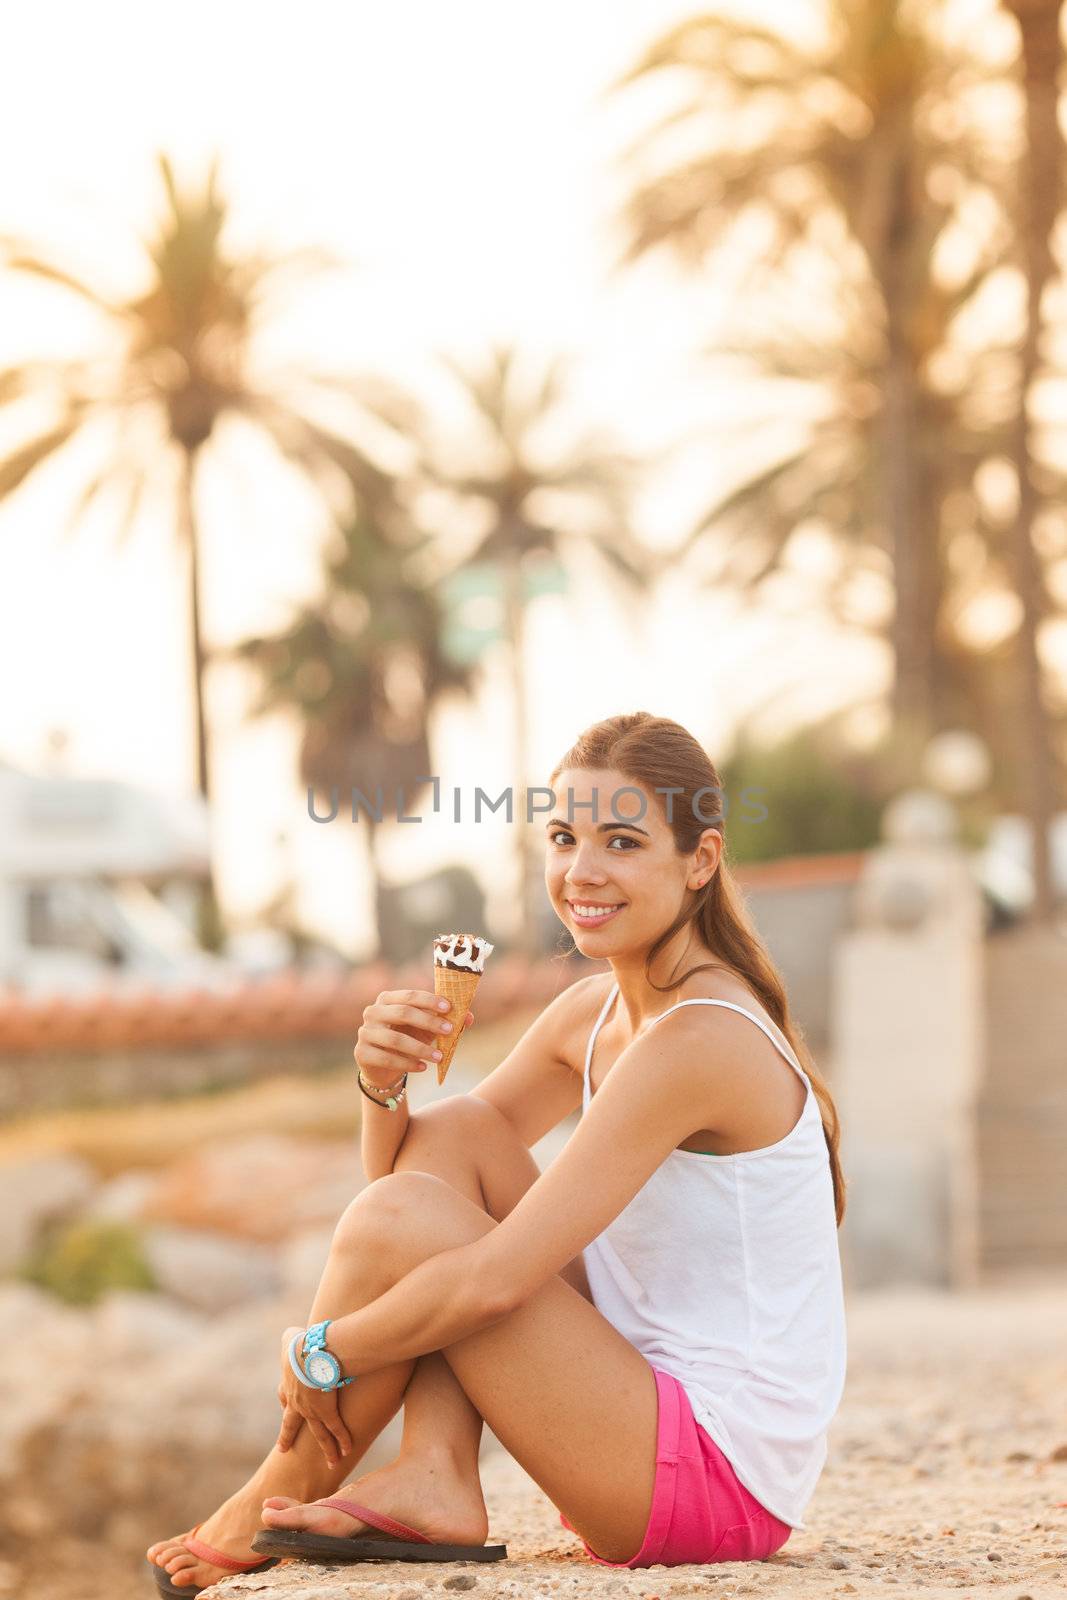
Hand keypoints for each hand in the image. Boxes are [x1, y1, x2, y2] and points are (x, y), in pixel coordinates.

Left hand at [276, 1325, 353, 1466]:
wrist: (311, 1355)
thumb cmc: (303, 1342)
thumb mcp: (291, 1337)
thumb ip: (292, 1336)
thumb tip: (295, 1333)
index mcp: (288, 1383)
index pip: (284, 1396)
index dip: (285, 1403)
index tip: (285, 1407)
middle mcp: (296, 1401)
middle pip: (291, 1424)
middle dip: (287, 1437)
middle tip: (283, 1449)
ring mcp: (311, 1410)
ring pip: (318, 1434)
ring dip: (326, 1449)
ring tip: (333, 1463)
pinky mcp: (326, 1412)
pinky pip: (335, 1430)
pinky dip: (342, 1441)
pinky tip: (348, 1451)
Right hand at [355, 989, 474, 1088]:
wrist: (384, 1068)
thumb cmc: (408, 1040)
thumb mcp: (427, 1029)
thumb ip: (445, 1020)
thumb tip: (469, 1017)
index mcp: (388, 999)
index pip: (410, 995)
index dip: (430, 1000)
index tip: (449, 1008)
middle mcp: (373, 1012)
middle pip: (402, 1013)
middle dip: (428, 1021)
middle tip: (449, 1031)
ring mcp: (365, 1032)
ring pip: (395, 1039)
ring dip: (420, 1048)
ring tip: (438, 1057)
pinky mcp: (361, 1053)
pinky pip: (386, 1058)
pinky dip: (407, 1064)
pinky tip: (423, 1067)